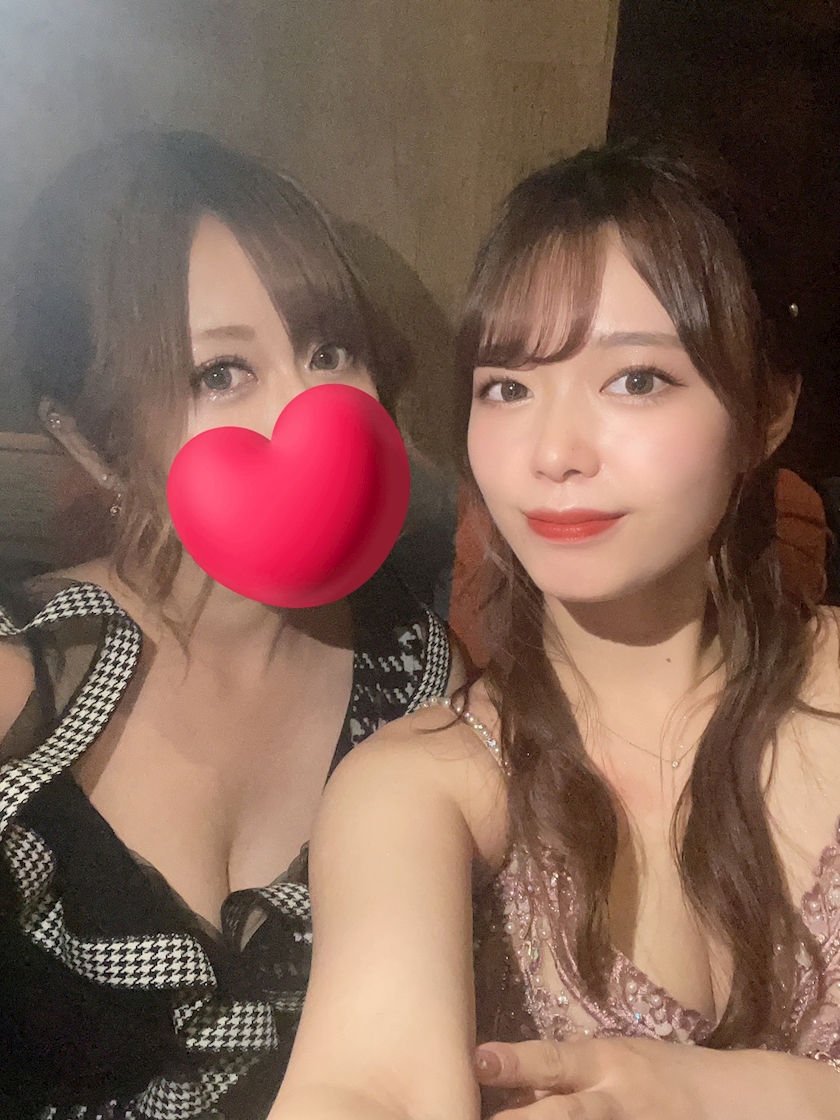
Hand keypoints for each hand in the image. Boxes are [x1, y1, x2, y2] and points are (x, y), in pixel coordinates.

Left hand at [475, 1037, 701, 1118]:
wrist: (740, 1101)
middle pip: (565, 1115)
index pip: (553, 1060)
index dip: (515, 1062)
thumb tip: (516, 1089)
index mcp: (607, 1063)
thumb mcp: (620, 1058)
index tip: (478, 1062)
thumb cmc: (667, 1074)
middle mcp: (617, 1100)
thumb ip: (572, 1072)